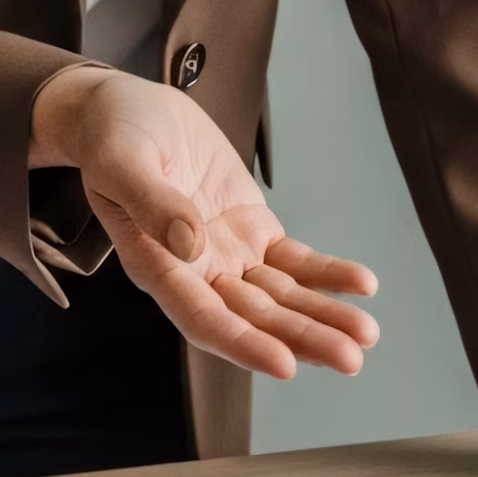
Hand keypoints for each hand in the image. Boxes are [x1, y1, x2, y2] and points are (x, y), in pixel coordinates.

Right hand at [30, 67, 378, 378]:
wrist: (126, 112)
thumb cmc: (112, 138)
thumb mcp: (121, 161)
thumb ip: (151, 202)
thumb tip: (189, 244)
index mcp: (155, 265)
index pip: (203, 319)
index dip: (244, 344)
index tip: (285, 364)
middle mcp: (195, 270)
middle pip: (255, 317)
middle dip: (303, 338)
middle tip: (350, 357)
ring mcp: (227, 251)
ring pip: (282, 296)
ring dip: (323, 315)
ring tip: (365, 334)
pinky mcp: (251, 227)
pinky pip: (293, 260)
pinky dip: (326, 273)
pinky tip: (360, 285)